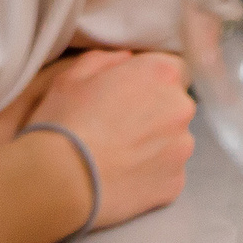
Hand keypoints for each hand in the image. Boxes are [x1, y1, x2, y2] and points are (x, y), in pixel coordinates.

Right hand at [24, 49, 196, 227]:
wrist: (61, 182)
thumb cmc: (64, 124)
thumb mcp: (73, 76)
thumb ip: (107, 60)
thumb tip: (125, 60)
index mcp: (161, 74)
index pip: (174, 69)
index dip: (151, 81)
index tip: (130, 94)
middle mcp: (181, 108)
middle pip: (175, 105)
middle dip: (154, 112)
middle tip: (118, 126)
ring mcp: (181, 148)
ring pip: (173, 141)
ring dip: (154, 144)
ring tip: (117, 155)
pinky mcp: (175, 183)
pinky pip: (167, 173)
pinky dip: (150, 174)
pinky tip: (122, 177)